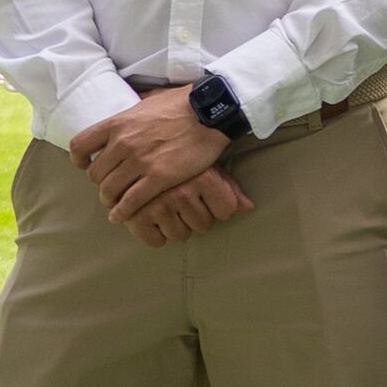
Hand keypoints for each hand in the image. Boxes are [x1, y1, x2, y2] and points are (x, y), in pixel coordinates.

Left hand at [72, 87, 244, 229]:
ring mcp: (140, 161)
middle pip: (95, 173)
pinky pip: (131, 202)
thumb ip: (133, 110)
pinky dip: (123, 212)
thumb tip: (130, 104)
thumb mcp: (149, 100)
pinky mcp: (159, 177)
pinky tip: (123, 216)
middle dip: (100, 184)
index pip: (80, 146)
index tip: (86, 165)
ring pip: (110, 190)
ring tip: (115, 204)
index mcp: (117, 123)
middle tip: (109, 188)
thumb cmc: (182, 104)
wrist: (210, 112)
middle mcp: (123, 143)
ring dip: (110, 200)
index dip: (79, 160)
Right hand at [119, 167, 251, 246]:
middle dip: (195, 215)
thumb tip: (249, 208)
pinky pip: (156, 240)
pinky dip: (154, 234)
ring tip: (167, 206)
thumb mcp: (207, 166)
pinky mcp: (137, 215)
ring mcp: (159, 204)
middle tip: (181, 198)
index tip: (206, 194)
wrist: (142, 146)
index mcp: (203, 178)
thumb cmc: (180, 158)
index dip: (217, 205)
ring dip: (175, 225)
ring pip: (180, 235)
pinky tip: (152, 218)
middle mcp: (182, 192)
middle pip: (204, 225)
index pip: (226, 211)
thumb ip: (230, 188)